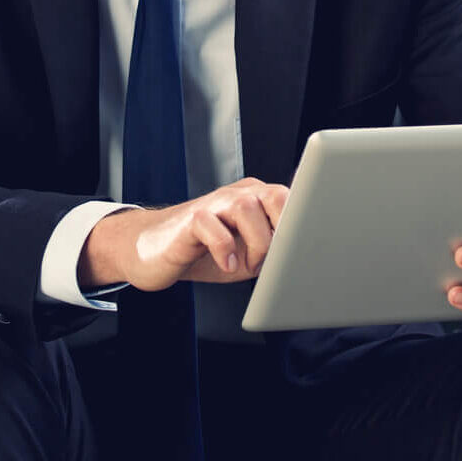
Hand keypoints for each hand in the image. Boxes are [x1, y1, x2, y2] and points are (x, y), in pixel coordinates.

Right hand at [79, 176, 289, 292]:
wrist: (156, 253)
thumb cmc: (207, 254)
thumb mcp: (247, 254)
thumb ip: (272, 251)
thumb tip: (300, 260)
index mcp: (255, 199)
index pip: (290, 197)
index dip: (302, 222)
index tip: (305, 249)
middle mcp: (236, 195)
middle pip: (274, 195)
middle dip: (281, 230)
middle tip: (273, 258)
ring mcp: (213, 204)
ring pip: (245, 207)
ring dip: (255, 243)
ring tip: (248, 265)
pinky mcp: (191, 220)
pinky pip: (211, 225)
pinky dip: (225, 249)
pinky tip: (226, 265)